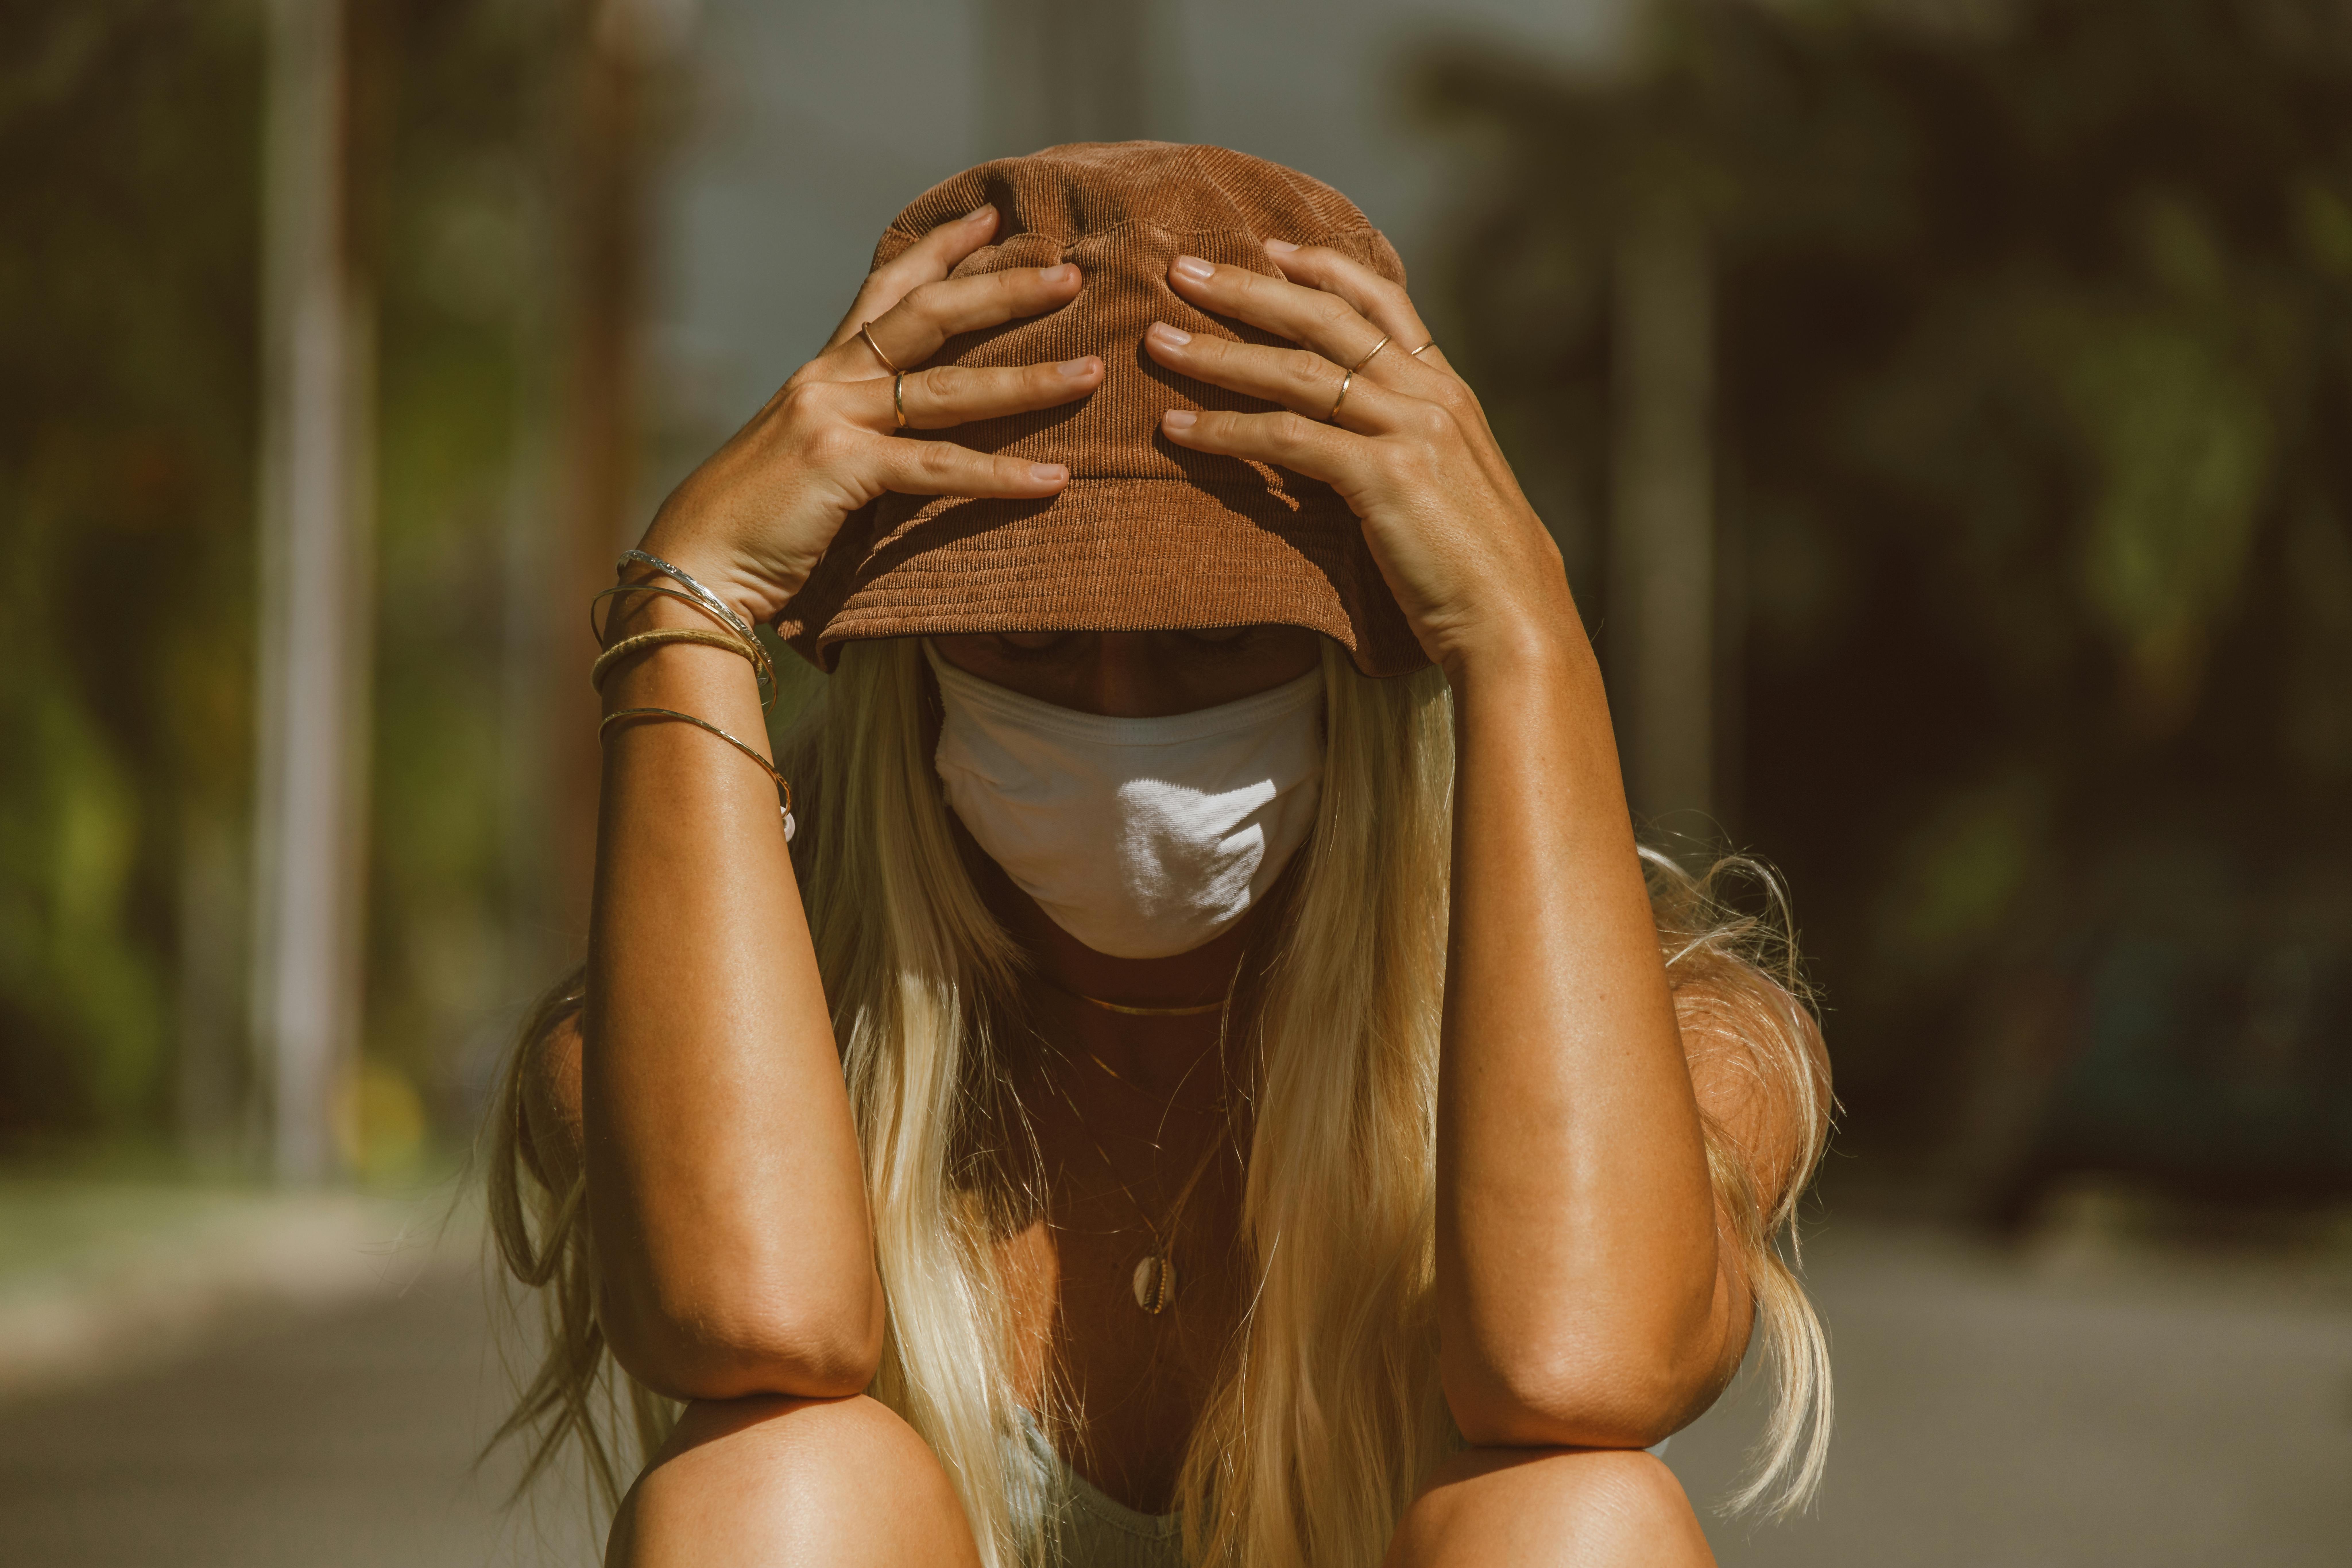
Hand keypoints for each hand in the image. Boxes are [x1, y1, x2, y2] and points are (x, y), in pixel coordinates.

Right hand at [635, 204, 1104, 625]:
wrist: (695, 565)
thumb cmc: (754, 523)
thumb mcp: (808, 457)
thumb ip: (855, 432)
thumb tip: (904, 432)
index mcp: (822, 372)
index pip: (887, 290)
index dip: (939, 249)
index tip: (991, 220)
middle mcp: (828, 380)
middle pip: (929, 314)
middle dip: (1002, 289)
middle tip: (1069, 274)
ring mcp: (832, 419)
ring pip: (949, 389)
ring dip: (1028, 380)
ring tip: (1090, 372)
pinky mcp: (841, 468)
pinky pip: (938, 468)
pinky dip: (999, 476)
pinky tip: (1051, 480)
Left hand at [1148, 244, 1575, 677]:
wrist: (1514, 619)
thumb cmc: (1474, 566)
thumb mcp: (1448, 482)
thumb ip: (1409, 442)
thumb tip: (1358, 435)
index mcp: (1448, 390)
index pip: (1382, 302)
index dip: (1322, 268)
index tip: (1267, 246)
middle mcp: (1432, 395)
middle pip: (1326, 319)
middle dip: (1249, 288)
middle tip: (1181, 270)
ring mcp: (1411, 431)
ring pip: (1297, 371)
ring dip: (1218, 354)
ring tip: (1157, 342)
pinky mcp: (1385, 477)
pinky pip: (1287, 438)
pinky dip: (1226, 430)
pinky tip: (1178, 428)